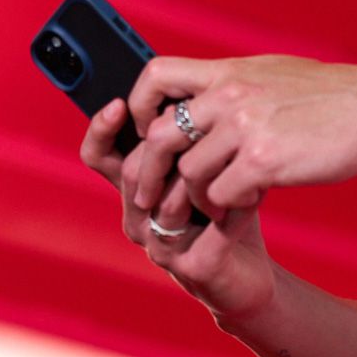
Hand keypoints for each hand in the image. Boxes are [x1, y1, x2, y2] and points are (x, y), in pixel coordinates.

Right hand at [81, 99, 275, 319]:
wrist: (249, 274)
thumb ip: (190, 132)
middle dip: (164, 146)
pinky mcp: (193, 268)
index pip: (101, 155)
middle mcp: (138, 218)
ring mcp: (161, 247)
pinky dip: (235, 205)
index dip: (101, 129)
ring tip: (238, 155)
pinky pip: (210, 229)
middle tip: (199, 125)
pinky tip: (256, 192)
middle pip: (131, 172)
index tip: (118, 103)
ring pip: (168, 200)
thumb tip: (189, 82)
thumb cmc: (225, 210)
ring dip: (205, 175)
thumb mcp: (206, 165)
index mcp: (135, 189)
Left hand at [125, 55, 356, 218]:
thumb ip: (238, 85)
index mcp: (230, 71)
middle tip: (150, 198)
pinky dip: (230, 209)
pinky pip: (222, 196)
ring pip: (190, 174)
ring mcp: (245, 128)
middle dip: (147, 174)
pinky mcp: (264, 161)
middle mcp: (230, 95)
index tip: (143, 131)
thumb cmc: (335, 97)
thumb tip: (210, 97)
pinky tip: (249, 204)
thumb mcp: (276, 75)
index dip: (138, 105)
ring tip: (217, 205)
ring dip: (197, 199)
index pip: (157, 75)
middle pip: (158, 136)